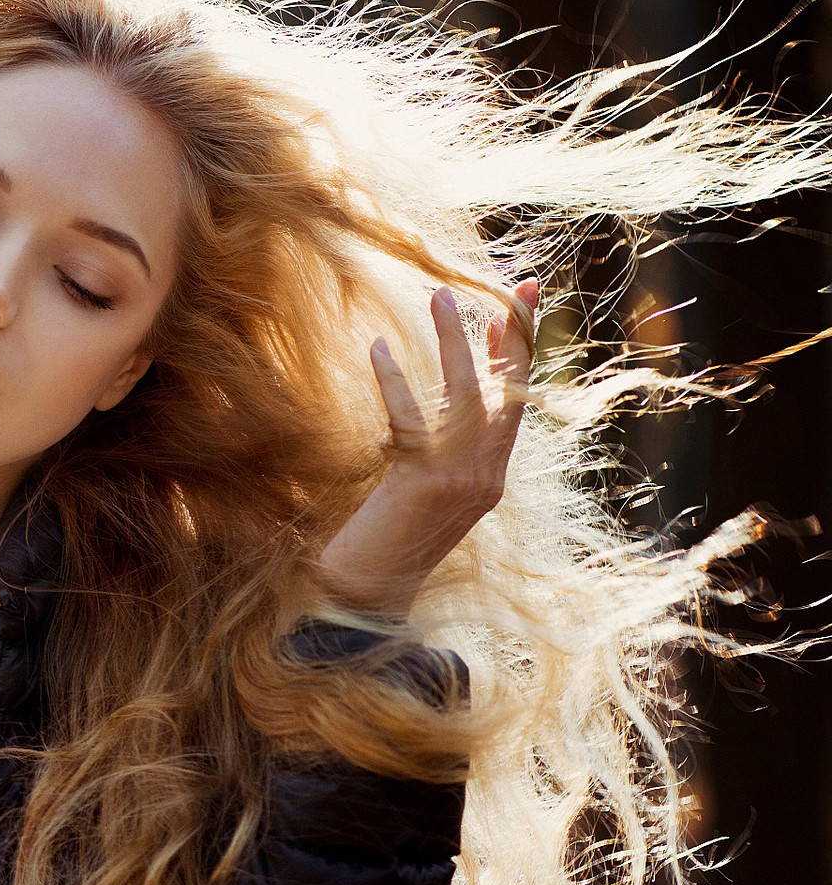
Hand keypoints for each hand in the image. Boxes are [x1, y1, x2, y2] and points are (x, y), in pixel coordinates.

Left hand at [316, 278, 539, 614]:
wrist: (366, 597)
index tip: (517, 303)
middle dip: (510, 337)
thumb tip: (431, 408)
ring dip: (456, 345)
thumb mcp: (423, 495)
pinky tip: (378, 348)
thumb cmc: (382, 544)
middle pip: (508, 394)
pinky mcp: (423, 484)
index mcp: (490, 478)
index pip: (514, 404)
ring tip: (441, 299)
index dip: (518, 353)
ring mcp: (460, 481)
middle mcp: (486, 478)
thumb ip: (436, 454)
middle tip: (499, 287)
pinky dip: (395, 381)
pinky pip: (412, 420)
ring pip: (466, 398)